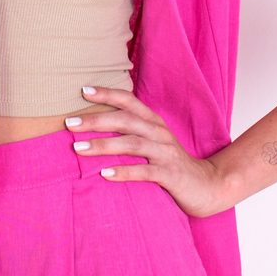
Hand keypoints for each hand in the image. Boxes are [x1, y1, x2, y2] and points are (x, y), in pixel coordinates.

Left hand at [66, 86, 228, 218]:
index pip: (128, 101)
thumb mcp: (152, 141)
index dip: (107, 93)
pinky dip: (124, 171)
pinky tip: (104, 174)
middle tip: (69, 124)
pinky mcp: (170, 174)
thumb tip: (95, 124)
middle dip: (95, 120)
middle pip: (125, 120)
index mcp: (153, 121)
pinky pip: (144, 171)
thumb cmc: (170, 162)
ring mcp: (165, 152)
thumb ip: (131, 131)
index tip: (82, 90)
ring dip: (103, 145)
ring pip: (131, 143)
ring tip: (78, 149)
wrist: (207, 185)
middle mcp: (158, 132)